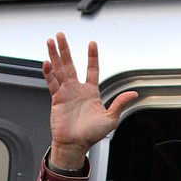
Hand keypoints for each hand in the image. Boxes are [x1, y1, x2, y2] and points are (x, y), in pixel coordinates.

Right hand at [44, 32, 137, 169]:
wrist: (75, 145)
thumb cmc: (91, 135)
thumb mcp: (111, 119)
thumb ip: (120, 103)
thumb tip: (134, 94)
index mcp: (91, 92)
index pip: (92, 69)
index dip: (92, 56)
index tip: (92, 44)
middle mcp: (77, 90)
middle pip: (71, 64)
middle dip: (65, 49)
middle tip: (61, 35)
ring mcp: (66, 93)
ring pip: (59, 70)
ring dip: (55, 56)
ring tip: (50, 42)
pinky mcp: (56, 99)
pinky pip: (52, 83)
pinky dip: (48, 73)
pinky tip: (47, 62)